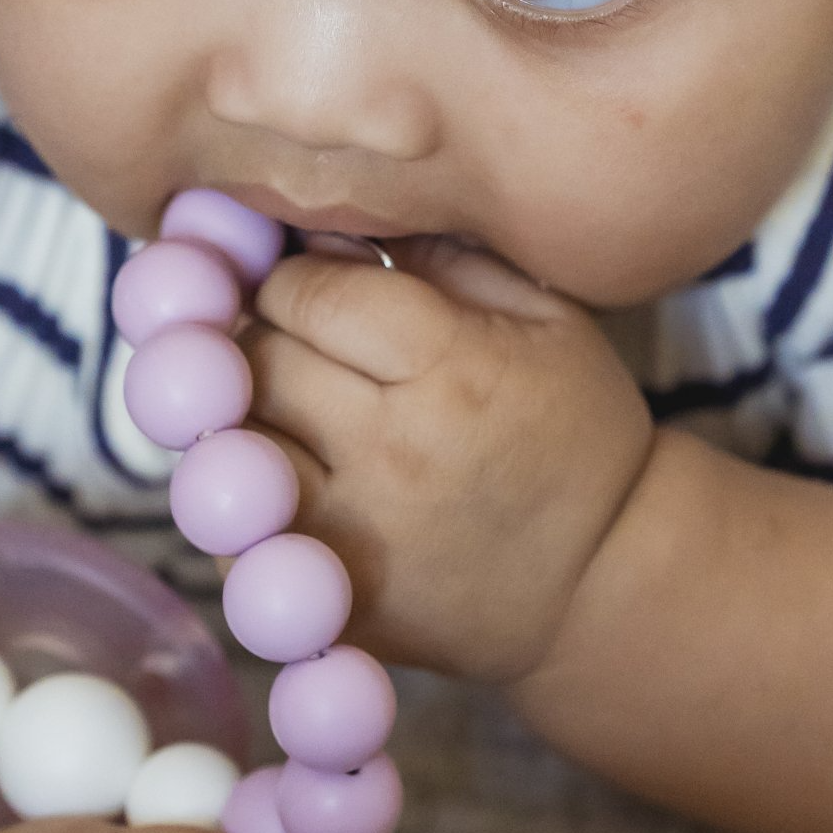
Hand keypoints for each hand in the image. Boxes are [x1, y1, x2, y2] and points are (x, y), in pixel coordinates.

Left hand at [244, 243, 654, 681]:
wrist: (603, 581)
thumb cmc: (578, 434)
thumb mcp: (546, 319)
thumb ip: (442, 257)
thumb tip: (331, 230)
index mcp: (449, 369)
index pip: (309, 294)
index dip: (297, 275)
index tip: (315, 282)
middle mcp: (388, 453)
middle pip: (257, 360)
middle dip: (265, 332)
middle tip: (297, 337)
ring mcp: (351, 537)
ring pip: (229, 443)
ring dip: (244, 412)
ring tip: (286, 403)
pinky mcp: (329, 602)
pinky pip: (232, 535)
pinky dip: (242, 498)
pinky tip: (285, 476)